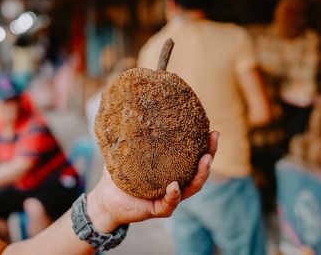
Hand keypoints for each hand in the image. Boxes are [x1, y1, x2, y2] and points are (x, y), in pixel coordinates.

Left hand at [87, 131, 218, 232]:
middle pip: (199, 171)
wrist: (106, 199)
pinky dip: (174, 194)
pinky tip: (174, 185)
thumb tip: (129, 110)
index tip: (211, 129)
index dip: (205, 145)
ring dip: (200, 174)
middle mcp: (175, 182)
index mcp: (171, 170)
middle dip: (210, 155)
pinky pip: (170, 203)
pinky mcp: (159, 209)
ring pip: (192, 188)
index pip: (192, 157)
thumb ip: (131, 137)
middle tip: (214, 138)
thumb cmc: (119, 175)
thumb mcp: (126, 154)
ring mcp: (169, 197)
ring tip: (205, 160)